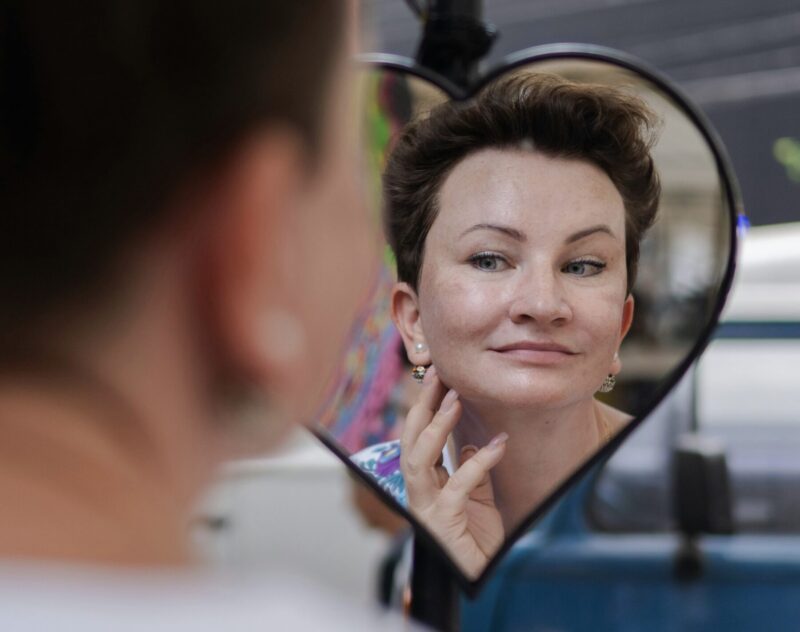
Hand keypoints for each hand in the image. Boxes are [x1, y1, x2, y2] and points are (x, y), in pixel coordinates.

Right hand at [400, 367, 506, 577]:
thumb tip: (466, 443)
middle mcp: (418, 492)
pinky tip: (498, 444)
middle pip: (409, 440)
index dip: (424, 407)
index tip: (437, 376)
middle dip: (422, 406)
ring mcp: (426, 507)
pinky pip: (457, 485)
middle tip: (438, 376)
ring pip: (418, 459)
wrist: (480, 577)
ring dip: (436, 427)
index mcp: (424, 483)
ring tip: (454, 399)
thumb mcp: (475, 496)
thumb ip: (468, 469)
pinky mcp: (444, 522)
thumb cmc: (475, 540)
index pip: (417, 437)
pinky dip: (477, 462)